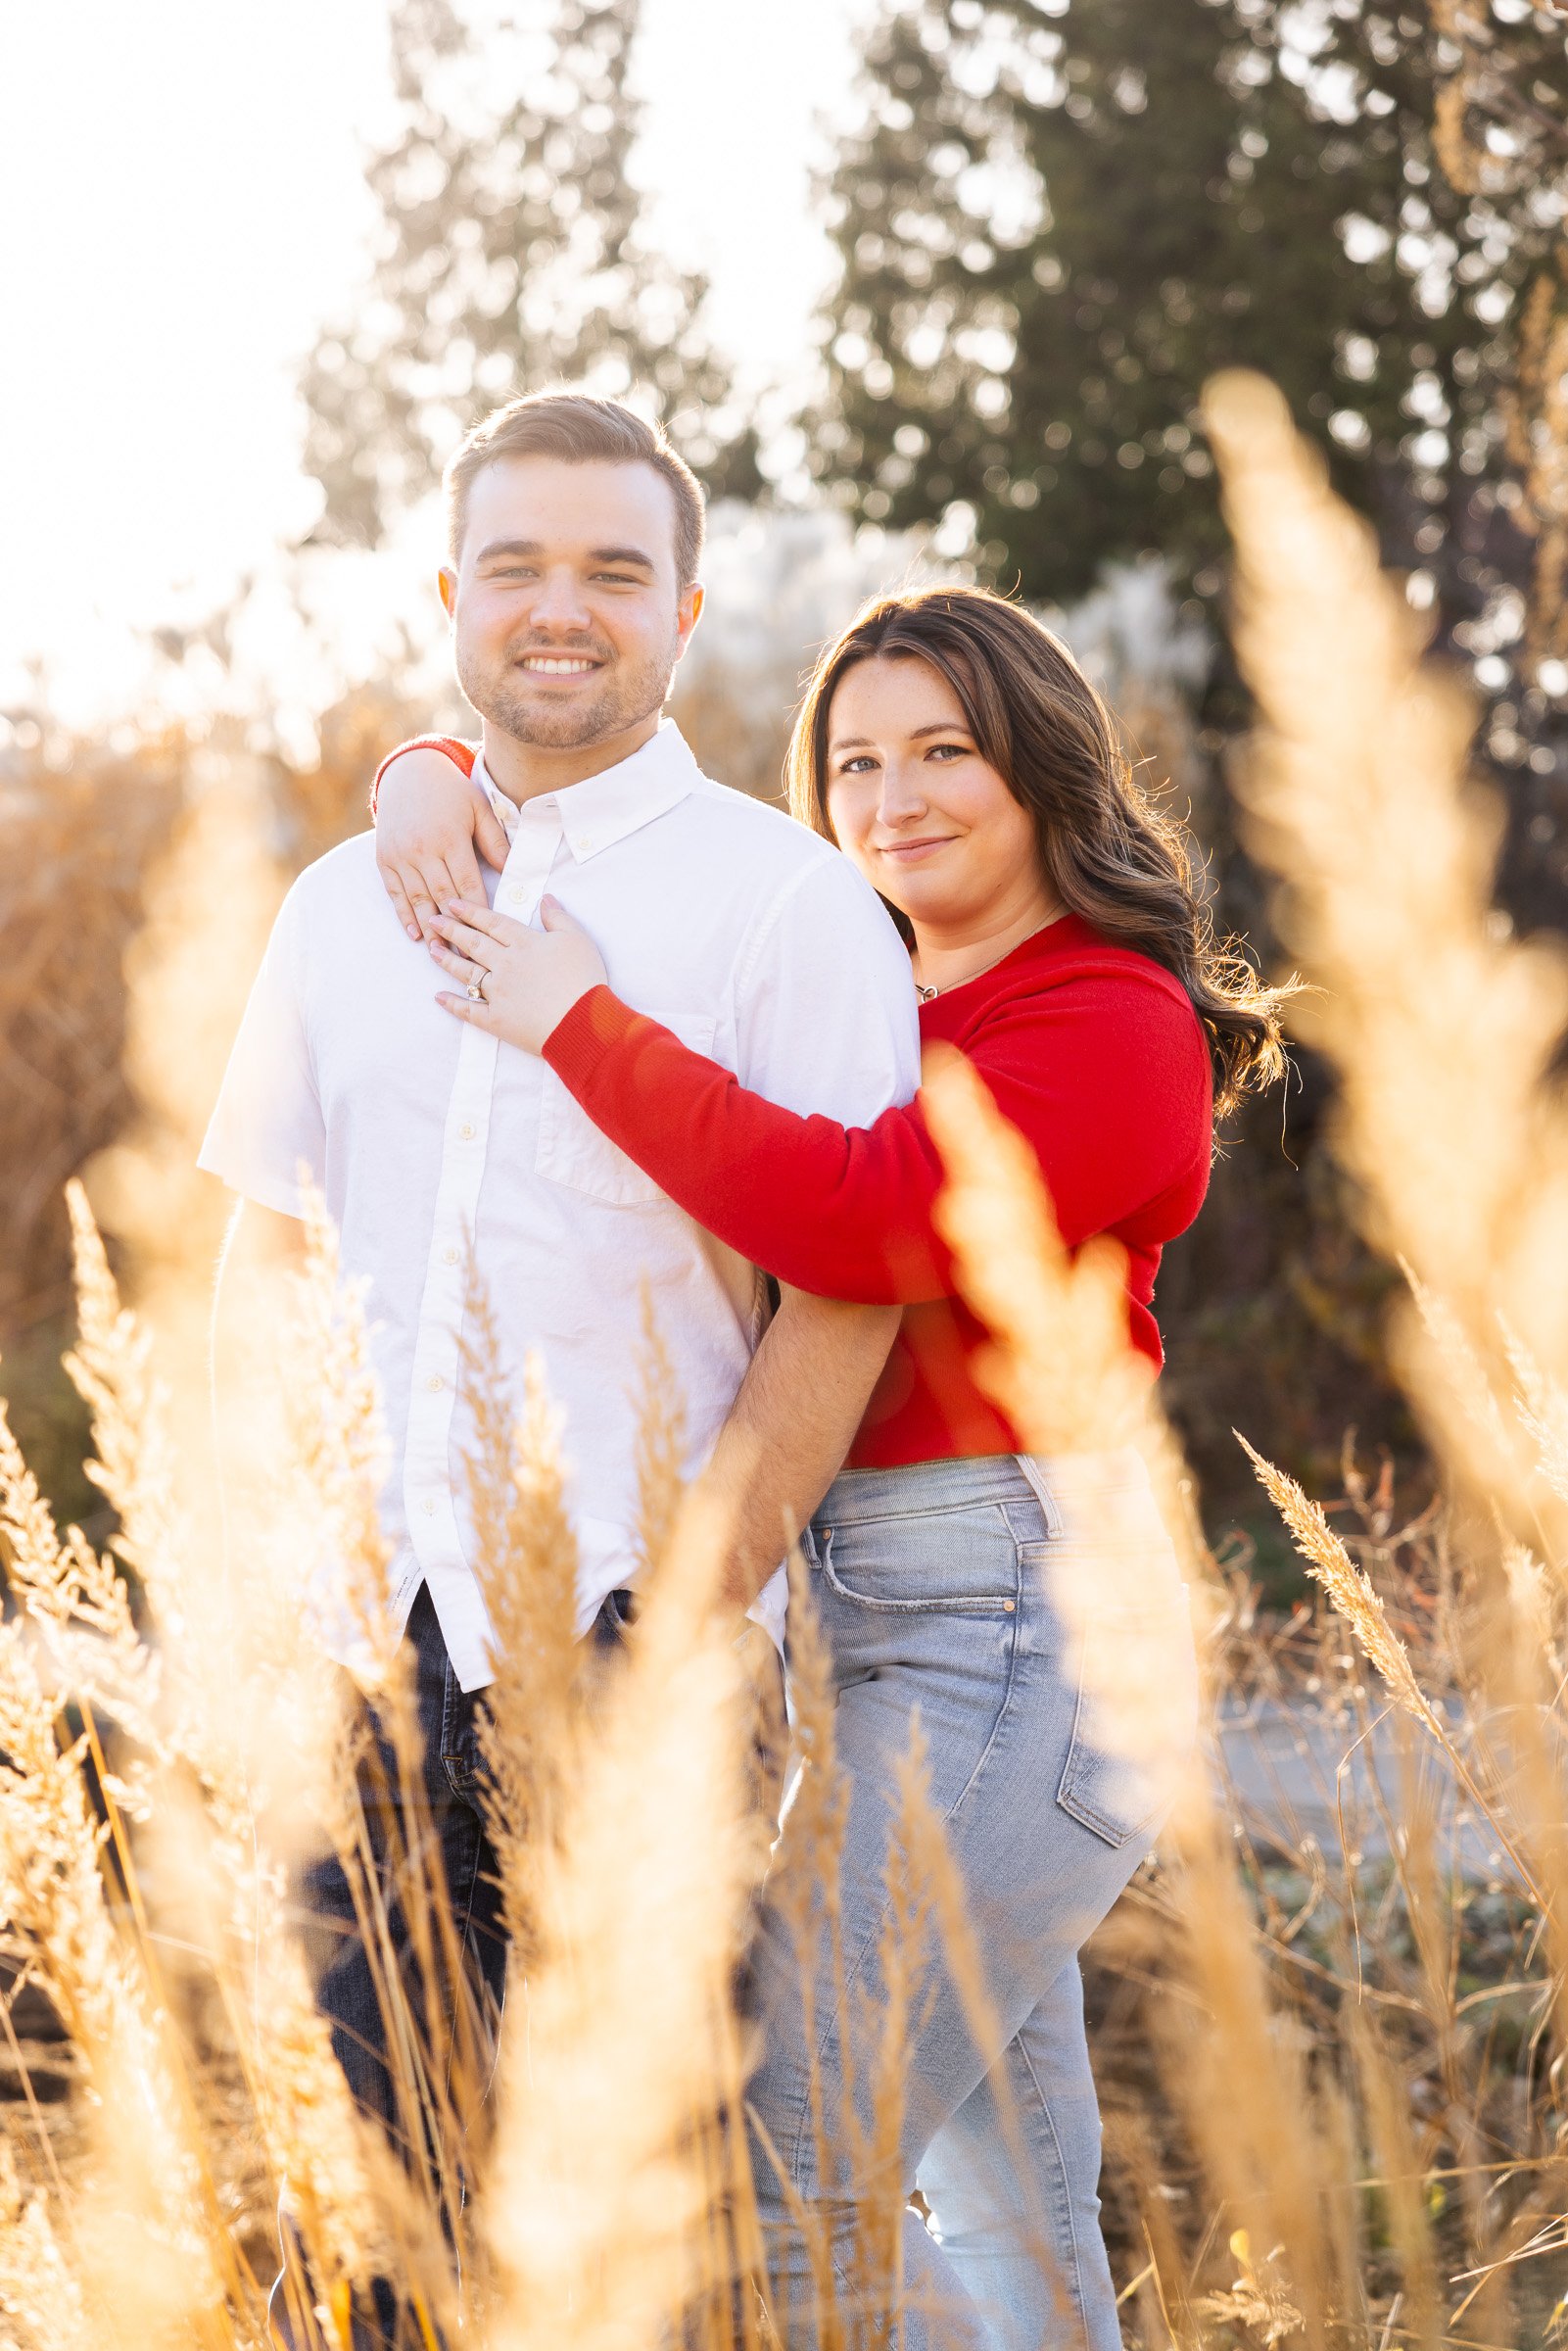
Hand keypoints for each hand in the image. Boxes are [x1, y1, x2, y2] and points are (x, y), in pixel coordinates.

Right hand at [375, 749, 510, 940]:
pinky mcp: (385, 858)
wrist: (409, 773)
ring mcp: (401, 855)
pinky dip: (404, 914)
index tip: (488, 936)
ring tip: (442, 953)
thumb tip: (511, 871)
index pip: (467, 884)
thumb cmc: (451, 793)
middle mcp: (423, 848)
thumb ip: (495, 841)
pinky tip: (415, 933)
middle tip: (467, 958)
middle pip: (442, 897)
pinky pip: (395, 892)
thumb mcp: (479, 809)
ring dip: (430, 928)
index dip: (478, 912)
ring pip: (418, 898)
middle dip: (455, 929)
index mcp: (450, 837)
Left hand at [428, 897, 609, 1053]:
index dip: (471, 911)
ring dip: (447, 961)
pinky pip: (470, 1010)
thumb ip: (558, 918)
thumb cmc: (584, 979)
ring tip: (432, 951)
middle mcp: (505, 964)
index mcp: (524, 943)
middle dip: (451, 930)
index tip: (451, 903)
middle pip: (473, 943)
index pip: (492, 923)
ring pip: (467, 972)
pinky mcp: (496, 1020)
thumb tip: (545, 899)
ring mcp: (498, 993)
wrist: (583, 1021)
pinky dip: (453, 1004)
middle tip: (433, 920)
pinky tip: (439, 997)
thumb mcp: (578, 939)